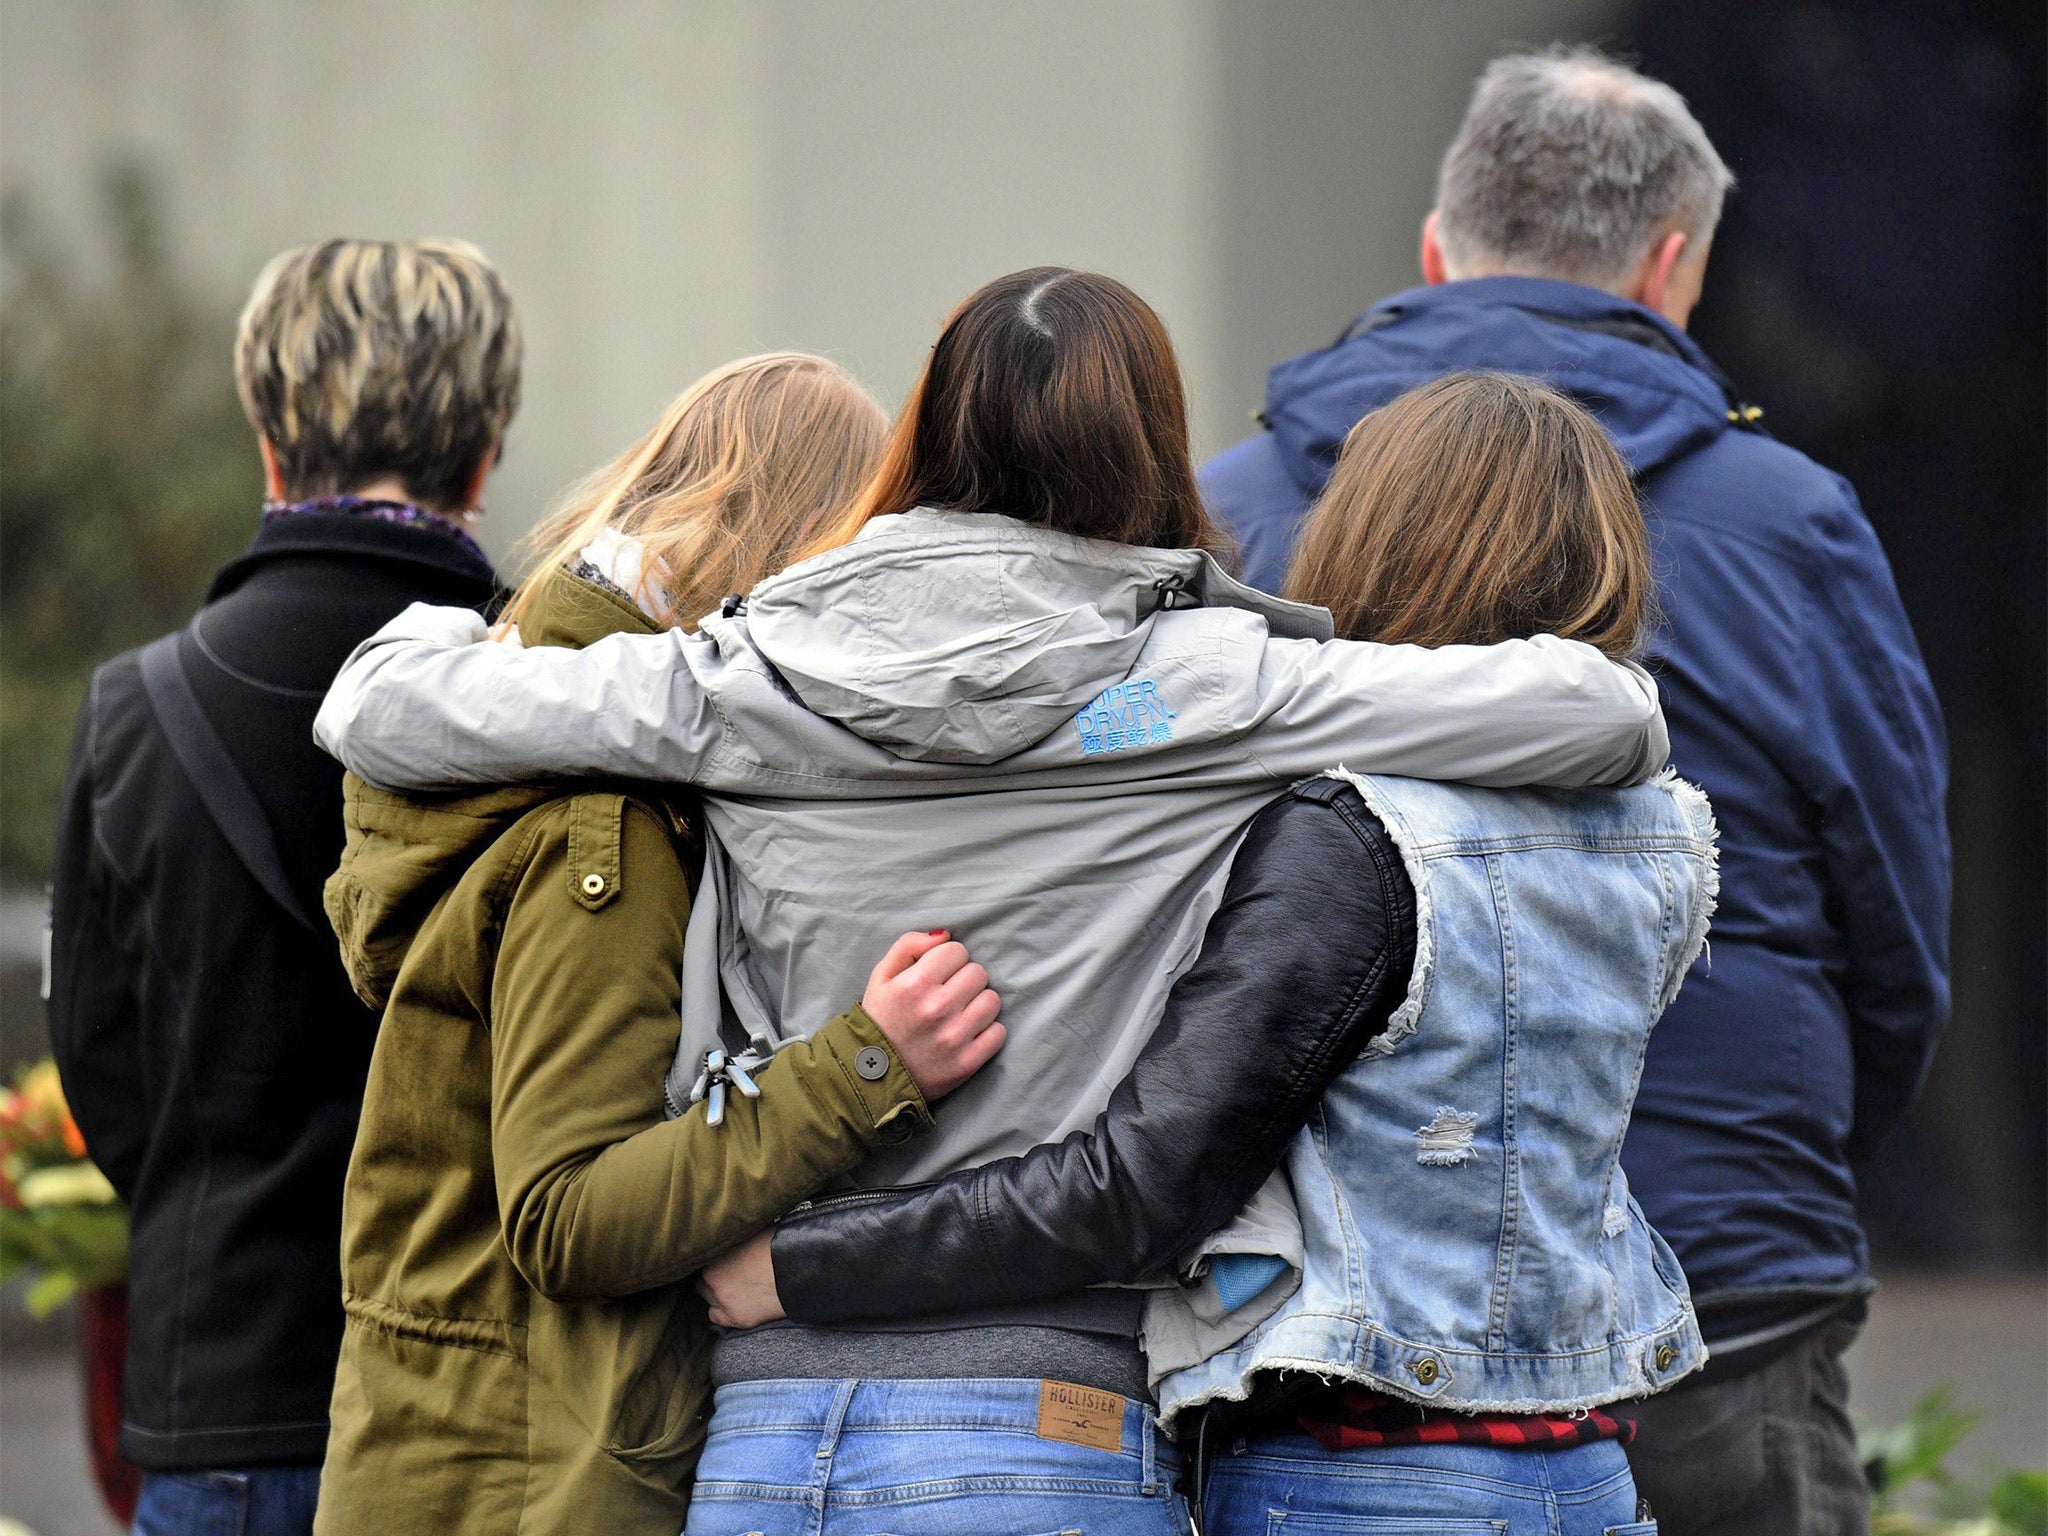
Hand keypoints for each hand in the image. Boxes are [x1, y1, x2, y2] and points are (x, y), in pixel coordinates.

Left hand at [697, 1230, 783, 1328]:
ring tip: (731, 1290)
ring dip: (716, 1294)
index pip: (701, 1258)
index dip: (712, 1259)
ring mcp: (723, 1301)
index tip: (721, 1259)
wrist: (799, 1271)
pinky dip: (722, 1312)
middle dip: (713, 1277)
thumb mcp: (755, 1230)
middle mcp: (712, 1279)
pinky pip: (716, 1318)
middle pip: (702, 1280)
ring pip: (708, 1299)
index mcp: (714, 1254)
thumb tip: (737, 1232)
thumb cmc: (780, 1244)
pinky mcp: (737, 1319)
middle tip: (728, 1274)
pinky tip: (733, 1305)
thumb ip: (738, 1236)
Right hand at [861, 930, 1005, 1098]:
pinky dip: (987, 1031)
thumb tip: (945, 935)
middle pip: (978, 973)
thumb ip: (908, 946)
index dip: (948, 960)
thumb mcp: (881, 977)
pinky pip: (998, 1032)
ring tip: (959, 1014)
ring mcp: (954, 1038)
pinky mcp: (967, 1063)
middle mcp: (936, 1009)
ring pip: (992, 1000)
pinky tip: (967, 1034)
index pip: (957, 950)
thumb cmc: (880, 1020)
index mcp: (914, 985)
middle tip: (949, 995)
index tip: (938, 975)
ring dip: (978, 1004)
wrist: (872, 1078)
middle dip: (964, 980)